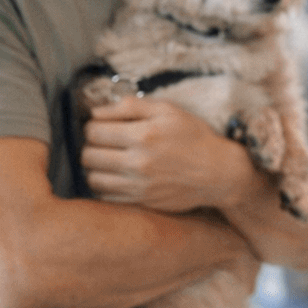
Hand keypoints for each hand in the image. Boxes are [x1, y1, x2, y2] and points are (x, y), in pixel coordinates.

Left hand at [81, 98, 252, 213]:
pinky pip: (106, 196)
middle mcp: (138, 162)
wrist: (219, 173)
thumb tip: (96, 112)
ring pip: (93, 178)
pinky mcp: (142, 201)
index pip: (93, 131)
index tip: (102, 126)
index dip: (93, 126)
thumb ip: (131, 106)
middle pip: (88, 155)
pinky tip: (117, 176)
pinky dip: (105, 186)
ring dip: (95, 168)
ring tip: (108, 160)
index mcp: (144, 135)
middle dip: (91, 146)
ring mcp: (139, 185)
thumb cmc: (195, 137)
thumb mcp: (169, 110)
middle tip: (104, 143)